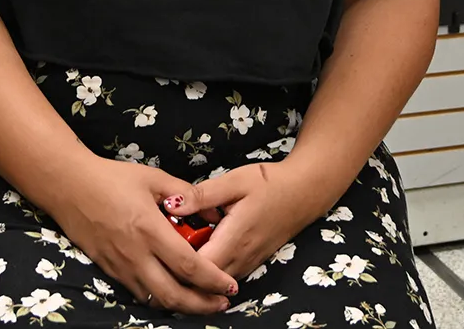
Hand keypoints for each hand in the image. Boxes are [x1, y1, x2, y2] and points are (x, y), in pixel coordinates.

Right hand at [43, 156, 238, 315]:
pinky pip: (139, 294)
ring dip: (182, 306)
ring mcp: (121, 266)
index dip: (213, 280)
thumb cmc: (111, 178)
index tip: (230, 286)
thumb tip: (213, 213)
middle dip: (202, 305)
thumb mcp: (153, 178)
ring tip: (201, 302)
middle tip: (221, 303)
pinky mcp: (109, 270)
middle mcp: (136, 254)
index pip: (189, 265)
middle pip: (174, 295)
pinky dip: (159, 298)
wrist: (68, 186)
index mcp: (150, 229)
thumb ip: (186, 193)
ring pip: (156, 300)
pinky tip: (172, 291)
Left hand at [164, 159, 338, 280]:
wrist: (304, 192)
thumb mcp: (234, 181)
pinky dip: (207, 271)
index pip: (198, 267)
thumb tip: (170, 205)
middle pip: (203, 281)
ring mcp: (247, 264)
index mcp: (234, 239)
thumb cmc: (269, 183)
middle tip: (160, 251)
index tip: (159, 246)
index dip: (176, 263)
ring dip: (193, 274)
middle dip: (180, 271)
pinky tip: (194, 253)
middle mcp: (241, 259)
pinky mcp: (251, 264)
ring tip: (172, 253)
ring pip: (213, 283)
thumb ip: (201, 195)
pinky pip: (224, 276)